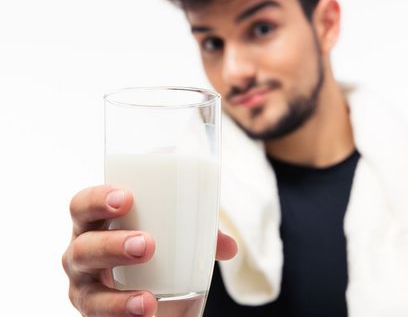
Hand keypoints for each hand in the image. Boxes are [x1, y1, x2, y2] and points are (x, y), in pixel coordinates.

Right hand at [62, 185, 236, 315]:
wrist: (151, 293)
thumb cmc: (156, 250)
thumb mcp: (175, 237)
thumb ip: (200, 236)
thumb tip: (230, 247)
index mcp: (97, 225)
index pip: (82, 206)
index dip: (97, 199)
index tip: (126, 198)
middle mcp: (82, 255)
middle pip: (83, 248)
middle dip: (112, 246)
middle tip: (146, 245)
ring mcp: (85, 290)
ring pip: (89, 295)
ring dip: (118, 299)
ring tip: (148, 301)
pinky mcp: (95, 315)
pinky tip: (144, 316)